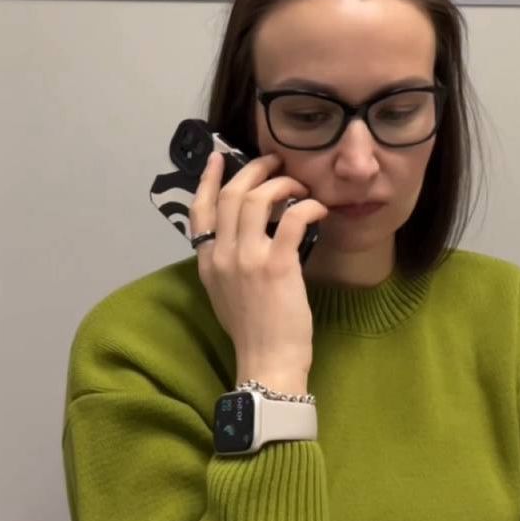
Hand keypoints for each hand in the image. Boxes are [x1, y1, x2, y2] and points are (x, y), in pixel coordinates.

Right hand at [190, 151, 329, 377]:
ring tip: (300, 186)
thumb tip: (241, 234)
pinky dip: (307, 206)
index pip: (200, 210)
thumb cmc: (252, 331)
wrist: (267, 361)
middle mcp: (223, 255)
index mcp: (208, 261)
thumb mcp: (224, 293)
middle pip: (232, 194)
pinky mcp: (277, 264)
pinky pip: (292, 218)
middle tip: (274, 163)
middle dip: (254, 169)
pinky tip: (318, 209)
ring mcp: (248, 258)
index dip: (209, 179)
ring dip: (282, 183)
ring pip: (258, 198)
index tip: (219, 158)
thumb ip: (226, 261)